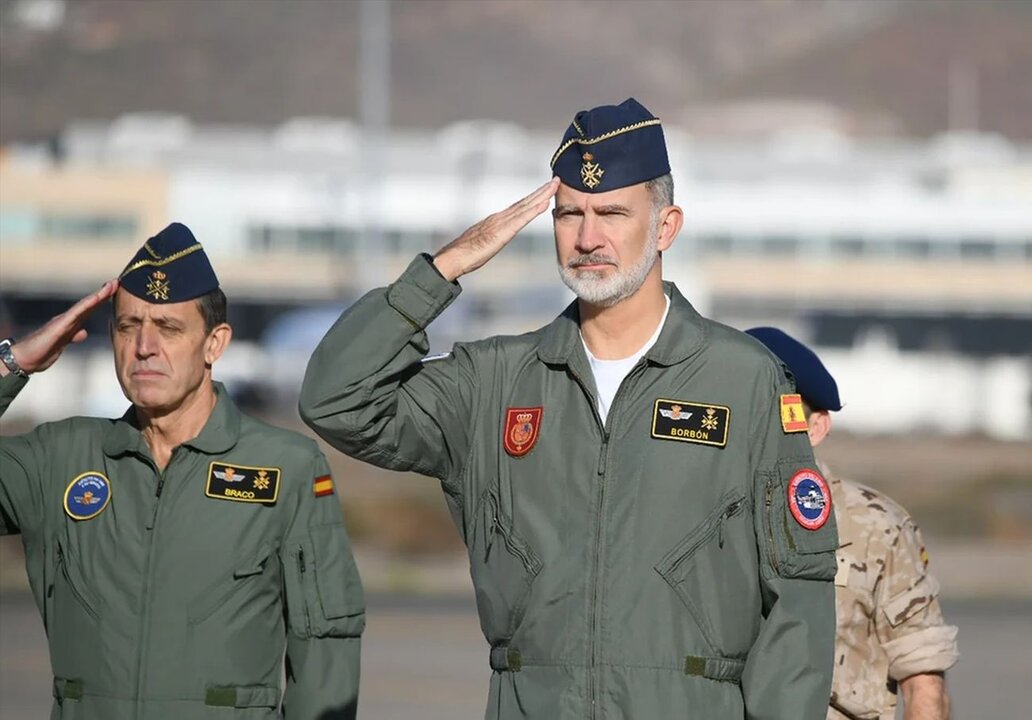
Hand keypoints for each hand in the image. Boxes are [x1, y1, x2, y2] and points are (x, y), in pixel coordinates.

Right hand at [6, 280, 118, 374]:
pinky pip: (75, 313)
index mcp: (71, 323)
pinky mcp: (59, 326)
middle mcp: (68, 319)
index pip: (90, 310)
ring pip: (84, 305)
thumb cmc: (43, 350)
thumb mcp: (64, 344)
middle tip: (117, 282)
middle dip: (104, 293)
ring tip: (111, 286)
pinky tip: (96, 298)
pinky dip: (86, 305)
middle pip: (89, 304)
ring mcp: (64, 321)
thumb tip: (83, 332)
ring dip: (99, 295)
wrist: (27, 358)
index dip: (102, 300)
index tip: (116, 291)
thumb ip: (73, 336)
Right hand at [433, 177, 558, 280]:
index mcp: (497, 221)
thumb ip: (493, 237)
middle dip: (541, 190)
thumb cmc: (465, 254)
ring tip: (554, 185)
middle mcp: (500, 217)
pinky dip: (534, 210)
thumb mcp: (484, 243)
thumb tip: (497, 237)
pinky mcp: (502, 232)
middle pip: (525, 201)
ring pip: (525, 206)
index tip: (547, 189)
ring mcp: (501, 223)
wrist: (453, 257)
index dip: (534, 197)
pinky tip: (544, 203)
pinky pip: (521, 219)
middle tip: (556, 179)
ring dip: (541, 195)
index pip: (519, 206)